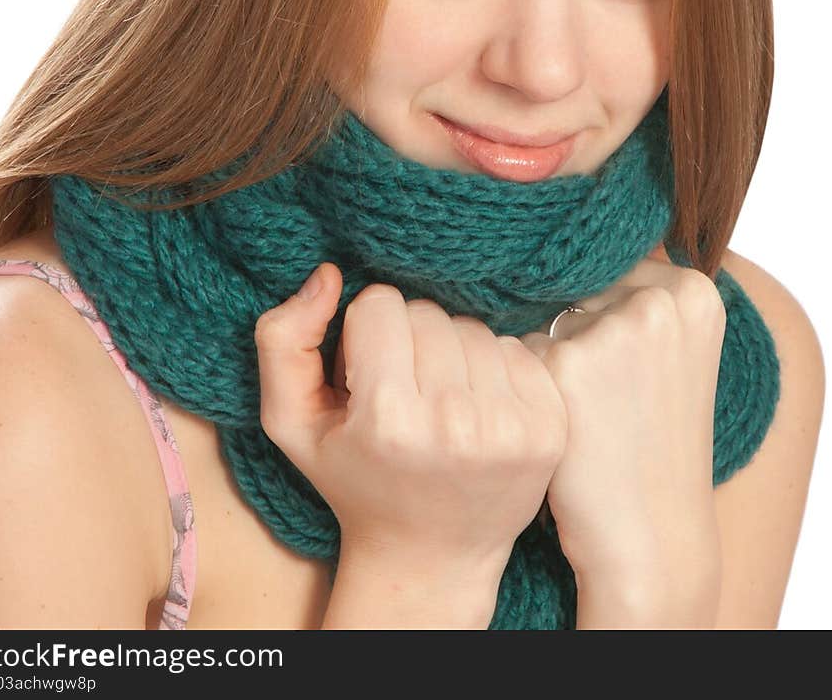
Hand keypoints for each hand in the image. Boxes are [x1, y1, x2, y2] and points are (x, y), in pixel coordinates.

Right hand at [255, 263, 567, 579]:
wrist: (429, 557)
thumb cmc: (354, 481)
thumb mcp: (290, 422)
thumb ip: (282, 340)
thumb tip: (328, 275)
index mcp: (388, 417)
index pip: (380, 304)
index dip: (364, 334)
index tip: (365, 377)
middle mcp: (453, 422)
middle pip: (428, 312)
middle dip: (408, 340)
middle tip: (402, 390)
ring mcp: (509, 427)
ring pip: (472, 327)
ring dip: (451, 352)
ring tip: (437, 399)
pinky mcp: (549, 428)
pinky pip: (516, 348)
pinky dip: (492, 367)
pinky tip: (475, 407)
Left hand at [520, 242, 725, 590]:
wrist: (650, 536)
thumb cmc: (651, 442)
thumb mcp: (670, 353)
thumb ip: (631, 294)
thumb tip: (550, 244)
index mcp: (692, 290)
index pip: (610, 268)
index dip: (603, 319)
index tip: (624, 372)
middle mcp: (657, 302)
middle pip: (576, 290)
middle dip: (576, 335)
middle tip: (610, 402)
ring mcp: (612, 333)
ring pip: (544, 321)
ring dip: (549, 360)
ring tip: (590, 417)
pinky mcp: (564, 367)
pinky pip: (518, 355)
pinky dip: (527, 389)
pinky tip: (562, 427)